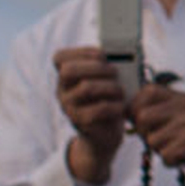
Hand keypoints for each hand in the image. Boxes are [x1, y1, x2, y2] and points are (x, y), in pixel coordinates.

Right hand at [53, 47, 126, 183]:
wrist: (104, 134)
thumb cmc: (108, 100)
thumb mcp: (106, 81)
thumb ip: (108, 67)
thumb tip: (124, 53)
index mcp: (67, 77)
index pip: (60, 57)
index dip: (82, 52)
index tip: (102, 55)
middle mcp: (62, 91)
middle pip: (68, 70)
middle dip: (96, 67)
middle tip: (115, 72)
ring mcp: (69, 107)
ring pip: (86, 88)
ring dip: (110, 86)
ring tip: (121, 90)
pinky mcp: (81, 123)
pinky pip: (97, 110)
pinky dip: (114, 105)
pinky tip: (122, 106)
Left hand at [129, 83, 184, 185]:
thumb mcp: (182, 118)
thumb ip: (159, 111)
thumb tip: (125, 111)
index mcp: (182, 98)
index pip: (147, 91)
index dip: (135, 106)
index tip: (141, 121)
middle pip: (142, 117)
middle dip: (145, 134)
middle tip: (160, 141)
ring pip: (152, 140)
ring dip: (160, 151)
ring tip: (177, 149)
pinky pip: (165, 156)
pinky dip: (171, 162)